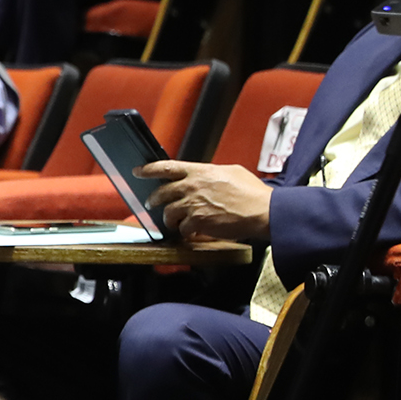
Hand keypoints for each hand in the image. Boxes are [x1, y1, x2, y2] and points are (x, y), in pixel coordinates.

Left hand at [139, 160, 272, 241]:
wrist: (262, 211)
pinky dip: (185, 232)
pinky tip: (192, 232)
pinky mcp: (197, 222)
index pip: (166, 166)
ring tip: (176, 223)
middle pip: (161, 193)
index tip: (138, 171)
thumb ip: (212, 173)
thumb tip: (205, 176)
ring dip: (170, 220)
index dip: (148, 169)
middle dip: (153, 200)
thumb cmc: (252, 192)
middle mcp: (192, 186)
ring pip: (168, 213)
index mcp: (200, 171)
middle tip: (152, 204)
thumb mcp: (231, 172)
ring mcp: (193, 204)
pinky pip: (181, 228)